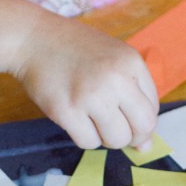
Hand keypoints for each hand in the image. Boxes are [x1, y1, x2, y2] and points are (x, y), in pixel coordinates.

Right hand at [12, 11, 158, 149]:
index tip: (126, 120)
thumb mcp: (114, 59)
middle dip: (130, 137)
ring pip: (116, 140)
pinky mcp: (66, 111)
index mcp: (131, 63)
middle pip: (140, 129)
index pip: (152, 111)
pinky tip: (76, 119)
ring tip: (91, 119)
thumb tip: (145, 147)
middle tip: (113, 128)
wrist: (33, 39)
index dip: (141, 123)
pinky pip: (88, 143)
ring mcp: (90, 96)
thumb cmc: (76, 50)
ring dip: (105, 138)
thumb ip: (135, 97)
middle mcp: (115, 79)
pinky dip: (84, 137)